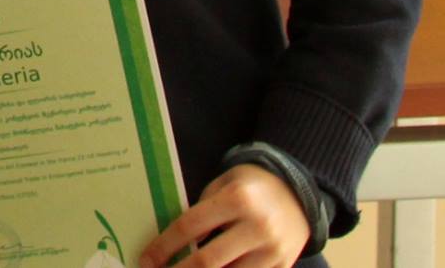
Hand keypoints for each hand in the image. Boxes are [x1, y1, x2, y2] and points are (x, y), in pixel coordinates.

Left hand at [139, 164, 309, 267]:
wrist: (298, 194)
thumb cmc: (250, 187)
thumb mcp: (223, 185)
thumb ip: (202, 211)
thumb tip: (175, 244)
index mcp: (236, 200)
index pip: (190, 226)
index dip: (165, 246)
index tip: (146, 259)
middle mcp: (257, 228)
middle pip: (208, 261)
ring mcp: (273, 252)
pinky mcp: (283, 267)